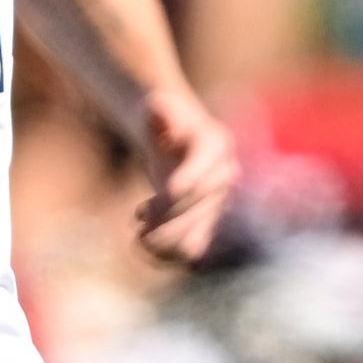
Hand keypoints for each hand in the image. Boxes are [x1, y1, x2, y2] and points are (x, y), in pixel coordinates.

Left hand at [132, 82, 238, 266]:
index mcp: (216, 145)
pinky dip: (166, 255)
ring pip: (199, 236)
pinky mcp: (204, 224)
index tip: (169, 189)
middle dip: (168, 215)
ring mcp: (216, 204)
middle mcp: (223, 177)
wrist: (173, 141)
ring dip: (166, 242)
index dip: (191, 180)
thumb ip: (159, 109)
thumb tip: (158, 107)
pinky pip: (189, 250)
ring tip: (139, 237)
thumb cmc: (163, 120)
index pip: (208, 169)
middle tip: (138, 217)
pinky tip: (141, 243)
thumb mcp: (159, 107)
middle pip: (202, 205)